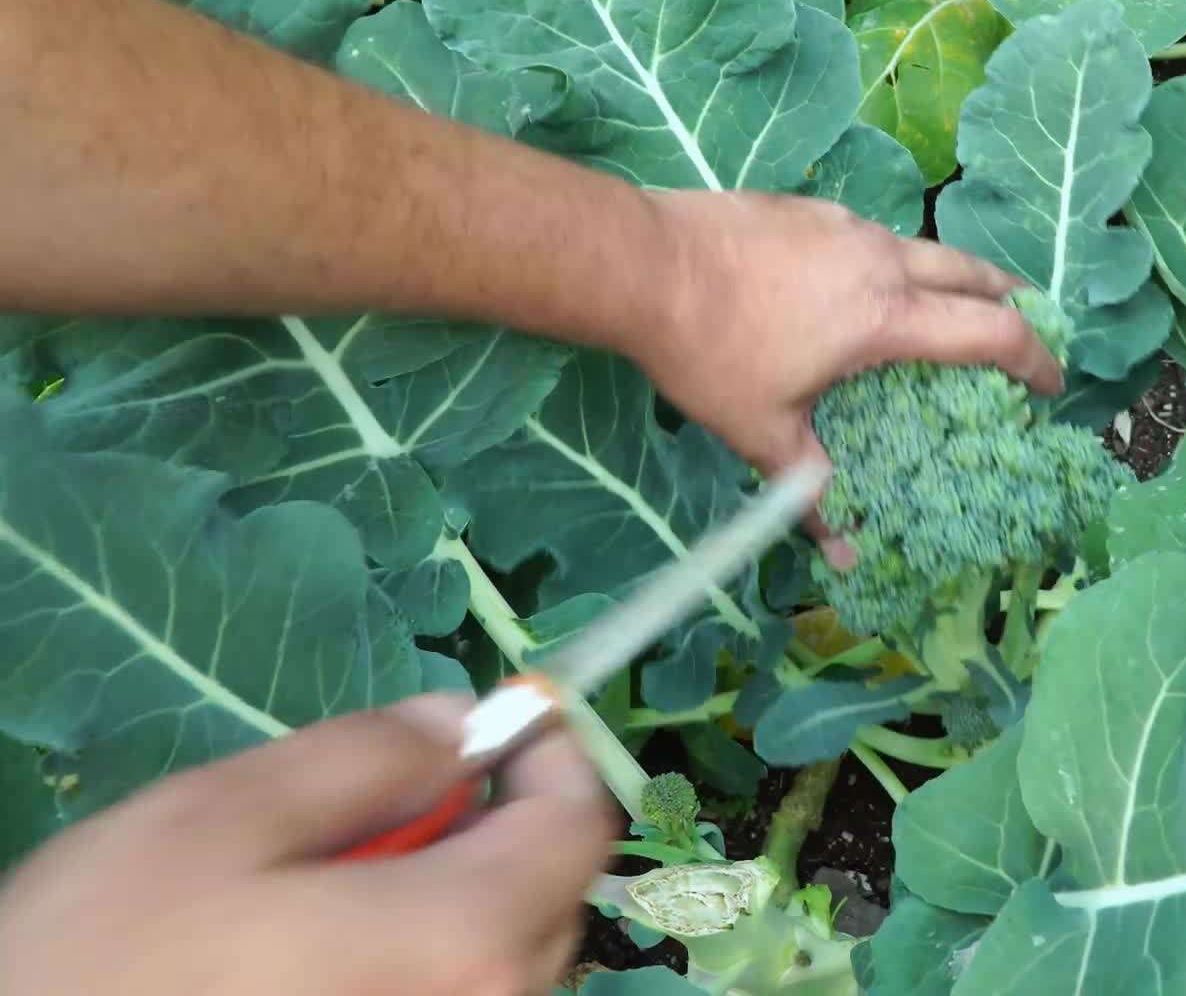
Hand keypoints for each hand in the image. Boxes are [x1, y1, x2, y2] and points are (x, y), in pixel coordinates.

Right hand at [0, 695, 614, 995]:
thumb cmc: (108, 963)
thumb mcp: (218, 821)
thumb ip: (364, 758)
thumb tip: (458, 724)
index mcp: (462, 938)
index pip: (578, 827)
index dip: (551, 756)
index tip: (504, 722)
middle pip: (549, 897)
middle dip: (497, 827)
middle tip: (401, 795)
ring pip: (501, 957)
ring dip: (455, 897)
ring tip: (340, 881)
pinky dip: (423, 959)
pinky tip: (325, 953)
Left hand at [620, 191, 1064, 556]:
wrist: (641, 262)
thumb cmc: (707, 350)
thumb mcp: (761, 431)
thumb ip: (811, 493)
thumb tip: (846, 558)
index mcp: (884, 316)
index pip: (990, 332)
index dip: (1034, 359)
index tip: (1052, 384)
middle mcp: (880, 260)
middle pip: (976, 273)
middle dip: (1013, 301)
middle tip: (1029, 328)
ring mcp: (846, 224)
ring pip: (926, 247)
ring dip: (955, 278)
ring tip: (954, 307)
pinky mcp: (812, 206)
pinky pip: (876, 235)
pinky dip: (898, 261)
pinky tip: (868, 283)